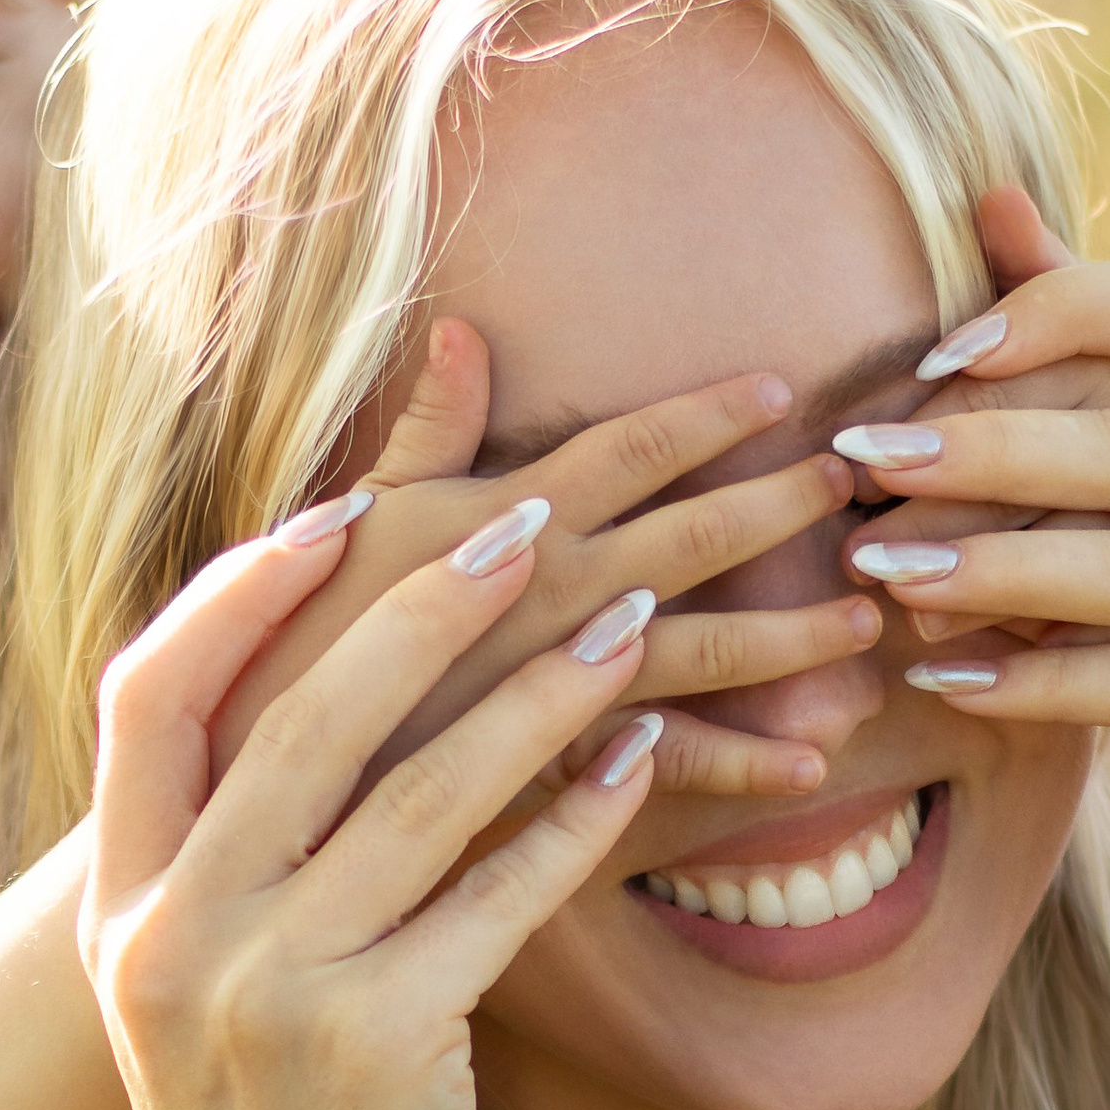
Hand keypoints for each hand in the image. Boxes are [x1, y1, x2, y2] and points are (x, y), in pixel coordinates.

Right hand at [83, 494, 671, 1109]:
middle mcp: (175, 938)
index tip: (346, 507)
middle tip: (532, 518)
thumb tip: (314, 715)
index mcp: (121, 913)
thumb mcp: (214, 1012)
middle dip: (426, 599)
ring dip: (542, 689)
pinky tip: (652, 759)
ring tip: (641, 619)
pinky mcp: (380, 1051)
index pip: (149, 690)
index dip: (244, 587)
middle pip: (299, 709)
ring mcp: (269, 994)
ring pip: (422, 787)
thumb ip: (242, 867)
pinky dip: (580, 816)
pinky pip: (500, 893)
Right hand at [212, 322, 881, 803]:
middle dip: (783, 503)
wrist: (241, 777)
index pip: (622, 447)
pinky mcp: (548, 772)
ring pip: (701, 649)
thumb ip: (419, 437)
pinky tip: (815, 762)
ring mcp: (549, 684)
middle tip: (868, 478)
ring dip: (792, 635)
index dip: (705, 415)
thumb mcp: (343, 523)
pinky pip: (666, 770)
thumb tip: (461, 332)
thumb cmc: (277, 639)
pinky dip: (744, 764)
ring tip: (868, 622)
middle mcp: (537, 593)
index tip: (781, 386)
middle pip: (689, 534)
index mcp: (494, 518)